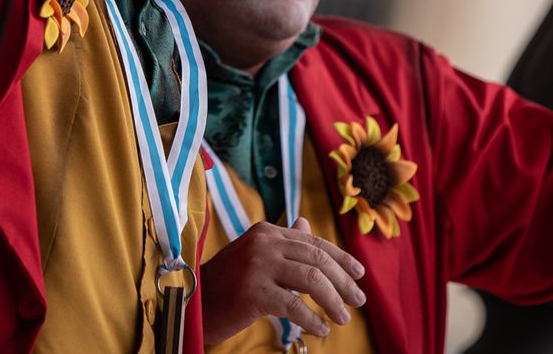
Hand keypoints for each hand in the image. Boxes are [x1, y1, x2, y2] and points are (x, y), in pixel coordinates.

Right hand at [198, 218, 365, 344]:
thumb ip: (283, 241)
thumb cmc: (227, 283)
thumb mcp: (256, 256)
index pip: (312, 241)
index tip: (359, 274)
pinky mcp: (252, 291)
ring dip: (333, 301)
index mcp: (266, 231)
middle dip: (342, 281)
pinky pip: (294, 305)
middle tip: (358, 300)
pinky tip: (321, 329)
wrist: (193, 304)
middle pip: (316, 259)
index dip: (340, 258)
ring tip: (343, 318)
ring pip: (311, 280)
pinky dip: (312, 319)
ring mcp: (257, 265)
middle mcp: (262, 242)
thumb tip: (306, 223)